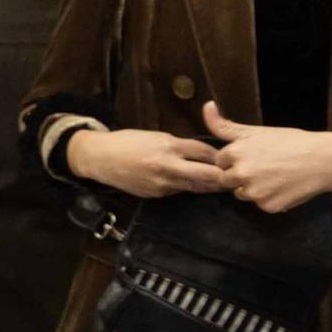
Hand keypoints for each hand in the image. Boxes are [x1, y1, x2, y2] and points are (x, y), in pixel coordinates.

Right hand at [66, 127, 227, 198]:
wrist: (99, 158)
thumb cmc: (126, 142)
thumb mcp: (154, 137)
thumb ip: (177, 146)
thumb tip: (198, 154)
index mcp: (168, 147)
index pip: (204, 152)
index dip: (219, 155)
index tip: (228, 157)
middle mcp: (168, 167)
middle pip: (207, 175)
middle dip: (221, 176)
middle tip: (232, 176)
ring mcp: (162, 184)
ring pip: (194, 187)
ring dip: (207, 185)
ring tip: (218, 184)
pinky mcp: (155, 194)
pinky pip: (176, 191)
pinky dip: (183, 187)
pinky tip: (185, 184)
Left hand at [203, 102, 331, 212]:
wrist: (326, 160)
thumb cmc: (291, 142)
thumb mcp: (256, 131)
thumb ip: (224, 125)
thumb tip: (206, 106)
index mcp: (234, 153)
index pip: (220, 161)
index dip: (235, 159)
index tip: (253, 155)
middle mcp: (240, 174)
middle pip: (226, 180)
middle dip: (239, 175)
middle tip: (264, 166)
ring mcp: (254, 193)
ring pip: (242, 194)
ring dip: (252, 188)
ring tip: (275, 175)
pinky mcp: (268, 207)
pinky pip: (260, 204)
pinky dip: (269, 198)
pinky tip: (284, 187)